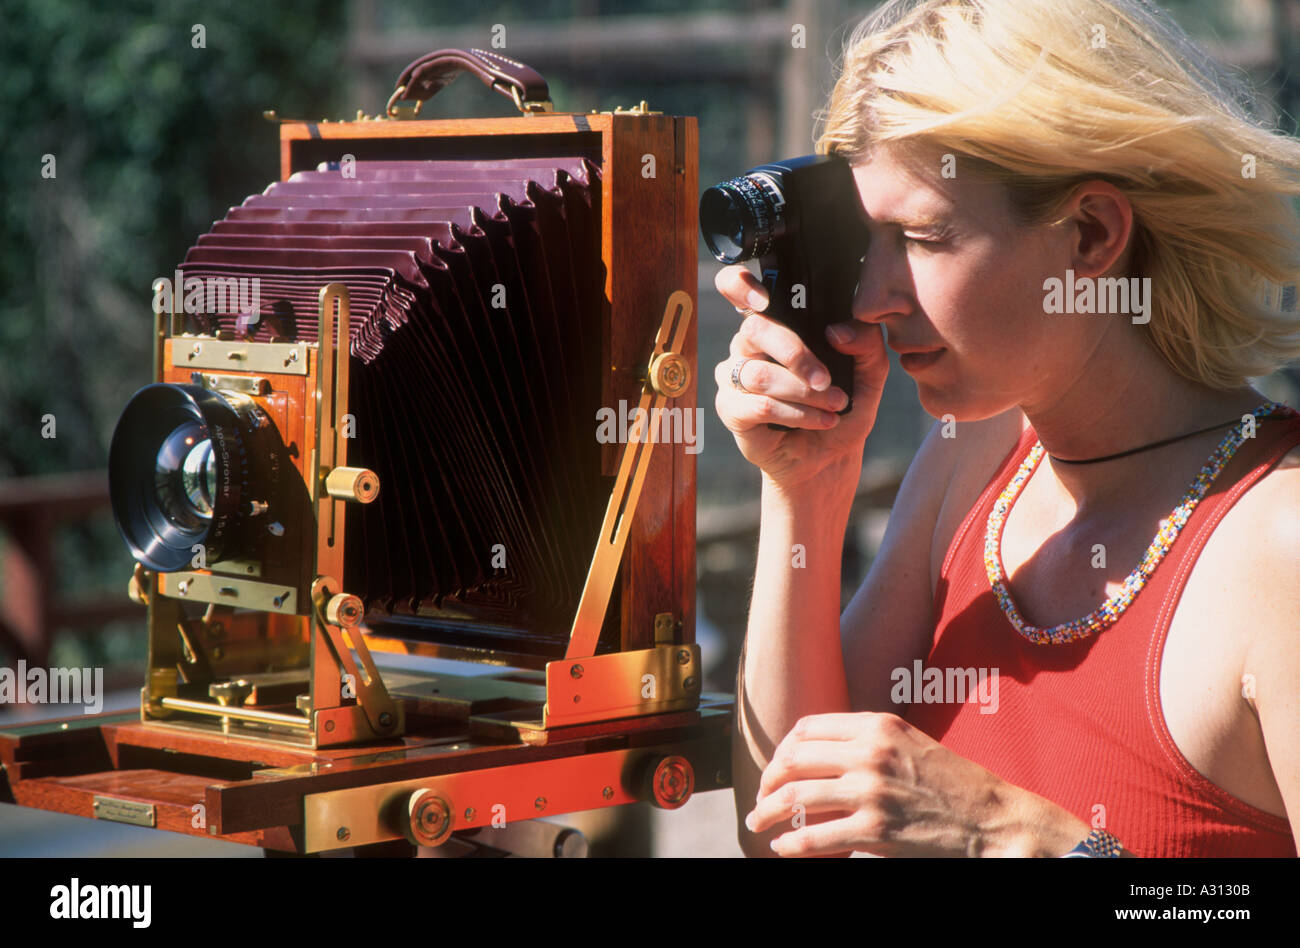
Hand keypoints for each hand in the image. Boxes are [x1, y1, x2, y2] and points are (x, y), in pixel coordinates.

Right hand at [712, 264, 888, 491]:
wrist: (831, 457)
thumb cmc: (843, 406)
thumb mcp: (869, 373)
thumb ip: (865, 342)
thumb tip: (837, 330)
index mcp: (776, 324)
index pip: (738, 289)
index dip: (740, 287)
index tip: (764, 300)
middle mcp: (748, 346)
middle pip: (755, 329)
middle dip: (796, 355)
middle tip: (827, 380)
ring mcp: (734, 378)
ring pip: (760, 374)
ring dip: (804, 393)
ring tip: (834, 407)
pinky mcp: (731, 410)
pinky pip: (758, 405)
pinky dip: (796, 415)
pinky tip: (820, 422)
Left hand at [743, 712, 1090, 856]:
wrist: (993, 819)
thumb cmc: (952, 783)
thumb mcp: (909, 743)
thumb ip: (867, 740)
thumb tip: (816, 753)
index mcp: (878, 725)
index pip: (807, 728)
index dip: (784, 748)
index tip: (778, 766)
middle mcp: (870, 752)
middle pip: (794, 760)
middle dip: (768, 780)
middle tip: (760, 797)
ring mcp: (871, 791)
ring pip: (796, 797)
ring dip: (768, 812)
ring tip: (758, 822)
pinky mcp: (875, 830)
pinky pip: (815, 838)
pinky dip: (791, 844)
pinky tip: (784, 847)